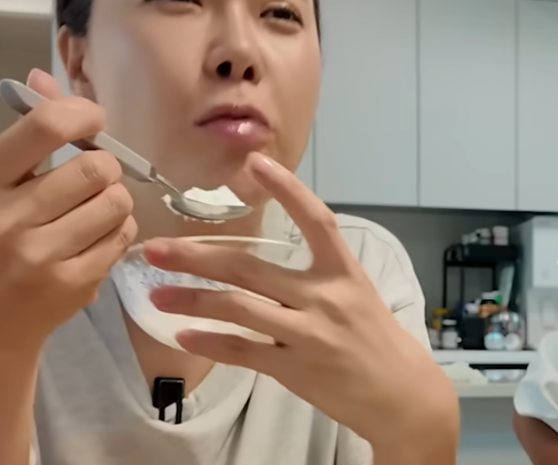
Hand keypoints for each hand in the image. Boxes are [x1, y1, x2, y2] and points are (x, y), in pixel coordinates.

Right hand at [0, 69, 137, 356]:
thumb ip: (20, 134)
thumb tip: (42, 77)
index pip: (45, 126)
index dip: (83, 114)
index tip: (91, 121)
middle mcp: (1, 221)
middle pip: (93, 167)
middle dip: (103, 165)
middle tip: (92, 176)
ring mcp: (37, 258)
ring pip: (115, 202)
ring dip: (114, 199)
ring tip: (93, 208)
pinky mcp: (69, 286)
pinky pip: (122, 237)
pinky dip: (117, 232)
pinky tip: (93, 239)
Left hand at [143, 152, 456, 456]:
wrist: (402, 395)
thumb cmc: (374, 339)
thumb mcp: (355, 293)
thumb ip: (314, 272)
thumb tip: (263, 255)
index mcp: (343, 271)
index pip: (315, 219)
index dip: (287, 188)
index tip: (254, 162)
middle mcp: (324, 297)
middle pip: (249, 267)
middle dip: (195, 257)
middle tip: (154, 248)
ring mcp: (308, 334)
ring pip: (238, 308)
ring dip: (191, 300)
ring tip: (155, 294)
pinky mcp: (296, 369)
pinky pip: (243, 350)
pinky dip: (210, 342)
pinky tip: (183, 336)